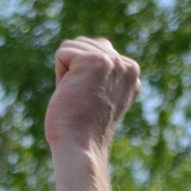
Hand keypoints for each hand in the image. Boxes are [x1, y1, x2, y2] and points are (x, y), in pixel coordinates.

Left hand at [44, 35, 141, 154]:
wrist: (79, 147)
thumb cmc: (81, 128)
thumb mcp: (100, 94)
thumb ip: (104, 70)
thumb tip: (102, 43)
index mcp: (131, 73)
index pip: (97, 51)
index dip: (82, 75)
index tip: (90, 101)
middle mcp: (127, 66)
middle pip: (84, 45)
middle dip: (73, 70)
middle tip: (81, 99)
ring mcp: (114, 62)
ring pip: (73, 46)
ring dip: (66, 73)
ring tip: (77, 97)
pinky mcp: (95, 61)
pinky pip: (63, 52)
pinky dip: (59, 74)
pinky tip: (71, 93)